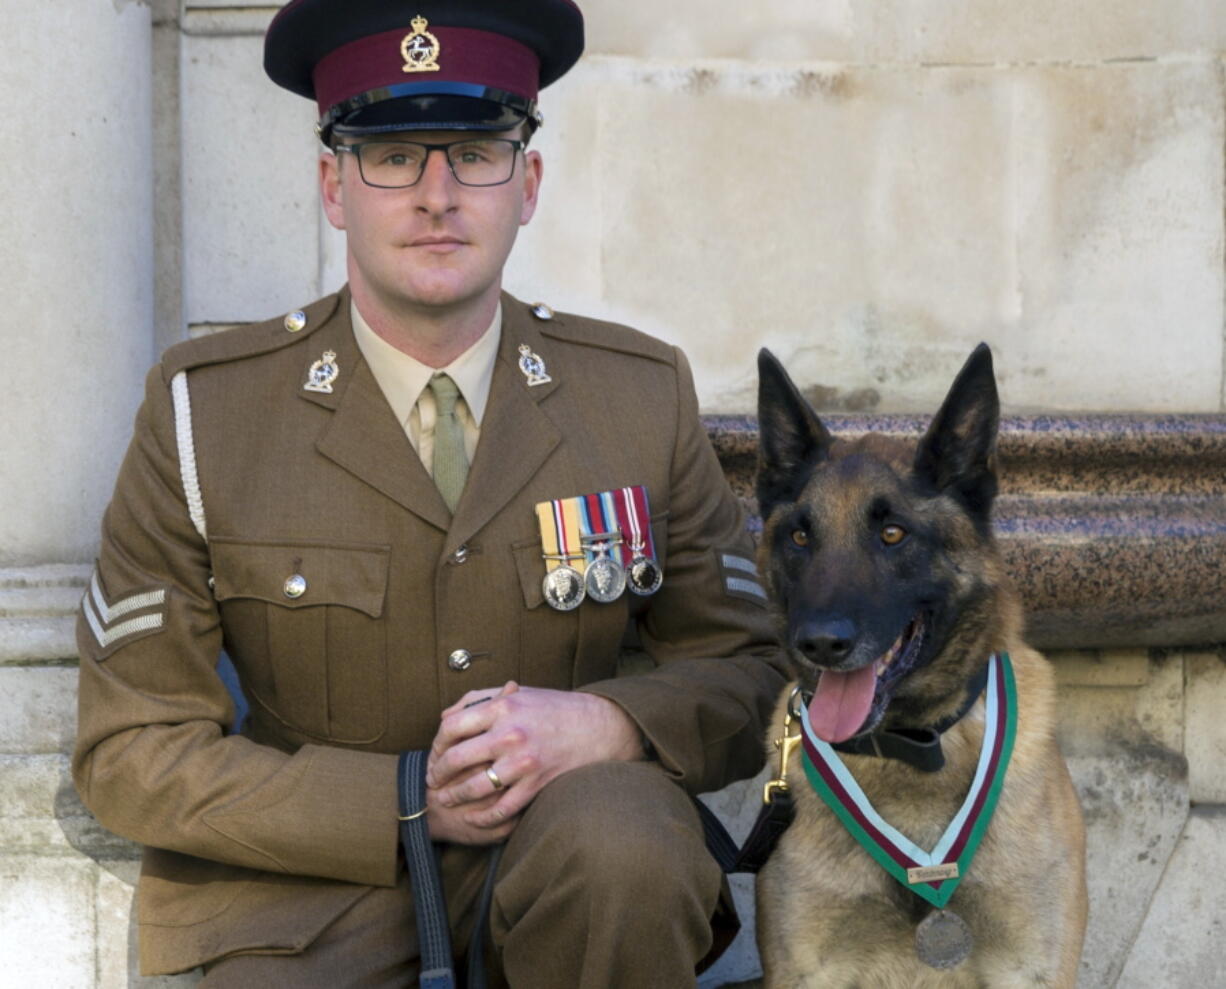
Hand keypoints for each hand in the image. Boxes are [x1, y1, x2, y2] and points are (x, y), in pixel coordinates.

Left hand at [425, 681, 644, 829]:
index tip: (434, 754)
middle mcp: (511, 732)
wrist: (598, 726)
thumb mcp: (518, 693)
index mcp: (503, 706)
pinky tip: (473, 818)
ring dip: (455, 796)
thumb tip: (446, 717)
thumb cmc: (555, 708)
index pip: (452, 726)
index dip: (436, 743)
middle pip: (457, 758)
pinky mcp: (537, 783)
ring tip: (447, 800)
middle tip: (433, 781)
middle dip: (439, 773)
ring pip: (475, 786)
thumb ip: (481, 699)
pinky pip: (502, 808)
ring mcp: (524, 760)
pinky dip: (483, 817)